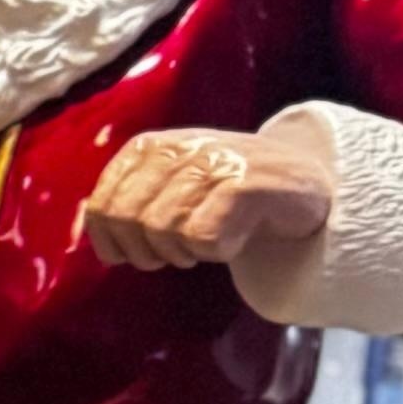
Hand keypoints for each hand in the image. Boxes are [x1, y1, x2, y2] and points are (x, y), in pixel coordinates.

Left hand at [82, 120, 332, 273]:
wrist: (302, 178)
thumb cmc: (228, 189)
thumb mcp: (173, 182)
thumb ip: (134, 200)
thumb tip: (100, 239)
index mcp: (150, 147)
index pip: (101, 204)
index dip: (108, 241)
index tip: (125, 255)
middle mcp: (178, 148)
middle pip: (127, 220)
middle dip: (143, 252)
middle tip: (170, 256)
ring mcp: (213, 163)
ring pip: (163, 231)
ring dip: (182, 253)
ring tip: (203, 245)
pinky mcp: (244, 186)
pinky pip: (203, 239)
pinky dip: (216, 252)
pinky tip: (232, 241)